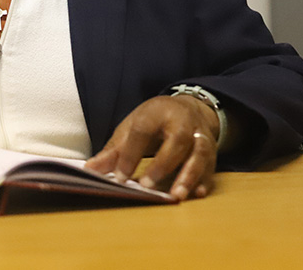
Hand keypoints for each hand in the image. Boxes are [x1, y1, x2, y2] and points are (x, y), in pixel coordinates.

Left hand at [84, 95, 218, 200]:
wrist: (187, 108)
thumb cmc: (154, 120)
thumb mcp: (132, 127)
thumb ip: (114, 150)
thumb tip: (90, 169)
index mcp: (157, 112)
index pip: (143, 130)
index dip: (131, 154)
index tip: (120, 177)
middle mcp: (182, 121)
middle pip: (177, 140)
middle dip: (163, 164)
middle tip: (148, 186)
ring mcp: (200, 135)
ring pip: (199, 153)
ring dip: (188, 176)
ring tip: (176, 196)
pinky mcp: (212, 150)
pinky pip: (211, 166)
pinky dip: (205, 181)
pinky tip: (196, 194)